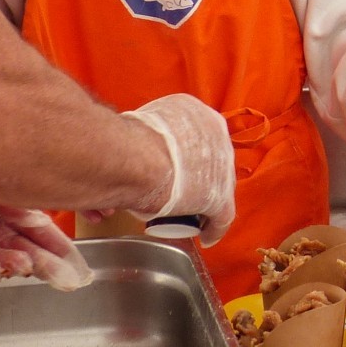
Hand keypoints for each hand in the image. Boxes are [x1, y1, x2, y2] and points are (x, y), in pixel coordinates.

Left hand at [0, 135, 93, 290]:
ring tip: (25, 264)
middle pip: (25, 251)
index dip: (58, 246)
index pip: (39, 232)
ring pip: (0, 263)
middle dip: (45, 263)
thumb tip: (54, 186)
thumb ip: (15, 182)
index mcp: (4, 208)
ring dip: (14, 266)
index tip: (77, 260)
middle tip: (63, 272)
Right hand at [124, 93, 236, 244]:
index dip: (183, 156)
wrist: (133, 160)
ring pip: (214, 186)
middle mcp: (214, 132)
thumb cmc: (123, 143)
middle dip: (191, 177)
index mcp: (193, 110)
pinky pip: (221, 216)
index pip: (193, 136)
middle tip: (172, 191)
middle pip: (207, 160)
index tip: (170, 167)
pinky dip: (212, 227)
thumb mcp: (136, 127)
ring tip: (180, 214)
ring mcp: (222, 165)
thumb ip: (140, 135)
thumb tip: (126, 145)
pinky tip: (205, 235)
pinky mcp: (220, 196)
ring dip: (199, 201)